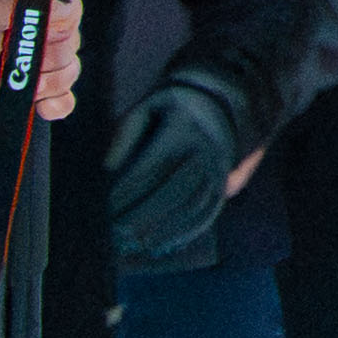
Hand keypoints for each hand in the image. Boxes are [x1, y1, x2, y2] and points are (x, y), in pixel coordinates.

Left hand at [0, 0, 86, 122]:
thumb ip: (20, 1)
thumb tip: (60, 8)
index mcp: (36, 12)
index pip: (70, 12)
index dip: (60, 25)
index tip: (42, 33)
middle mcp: (43, 38)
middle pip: (72, 46)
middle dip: (51, 58)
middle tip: (25, 61)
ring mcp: (43, 69)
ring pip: (70, 73)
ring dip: (51, 82)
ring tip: (25, 83)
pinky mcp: (39, 97)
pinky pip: (65, 102)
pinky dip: (56, 105)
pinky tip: (41, 105)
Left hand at [102, 79, 249, 267]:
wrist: (227, 91)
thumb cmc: (173, 103)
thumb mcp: (144, 108)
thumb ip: (124, 137)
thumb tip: (107, 171)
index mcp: (183, 127)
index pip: (151, 167)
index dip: (128, 193)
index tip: (106, 211)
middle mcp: (207, 148)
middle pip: (174, 191)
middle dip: (145, 217)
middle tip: (119, 236)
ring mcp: (222, 165)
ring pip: (194, 204)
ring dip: (167, 229)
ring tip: (140, 246)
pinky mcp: (231, 177)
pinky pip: (211, 209)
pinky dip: (189, 230)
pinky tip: (168, 243)